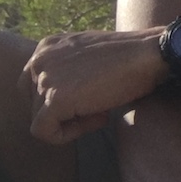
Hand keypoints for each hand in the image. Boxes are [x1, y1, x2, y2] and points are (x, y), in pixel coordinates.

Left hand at [19, 28, 165, 143]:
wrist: (149, 55)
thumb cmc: (129, 56)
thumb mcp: (88, 53)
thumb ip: (66, 67)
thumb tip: (61, 97)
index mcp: (46, 47)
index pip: (31, 84)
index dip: (59, 98)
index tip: (88, 97)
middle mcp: (39, 60)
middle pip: (33, 103)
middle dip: (62, 112)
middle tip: (95, 108)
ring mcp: (45, 79)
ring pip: (39, 119)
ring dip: (70, 122)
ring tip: (102, 111)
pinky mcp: (55, 100)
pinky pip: (45, 132)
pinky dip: (68, 135)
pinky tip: (99, 119)